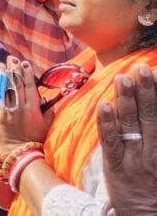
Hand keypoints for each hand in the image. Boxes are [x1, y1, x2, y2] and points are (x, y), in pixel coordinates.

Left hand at [0, 56, 51, 157]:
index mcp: (32, 108)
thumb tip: (50, 101)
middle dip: (13, 70)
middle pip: (15, 83)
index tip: (24, 64)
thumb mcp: (45, 127)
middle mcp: (18, 107)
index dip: (26, 73)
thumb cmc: (34, 141)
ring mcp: (4, 110)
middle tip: (11, 59)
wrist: (18, 155)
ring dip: (0, 75)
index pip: (29, 86)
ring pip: (2, 88)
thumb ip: (48, 113)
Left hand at [97, 65, 156, 215]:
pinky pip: (110, 141)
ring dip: (126, 99)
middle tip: (141, 68)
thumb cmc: (156, 186)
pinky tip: (104, 105)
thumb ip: (155, 132)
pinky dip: (106, 123)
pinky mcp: (115, 166)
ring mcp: (134, 159)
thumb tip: (152, 111)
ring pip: (130, 124)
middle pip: (150, 115)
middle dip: (145, 90)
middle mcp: (153, 151)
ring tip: (122, 77)